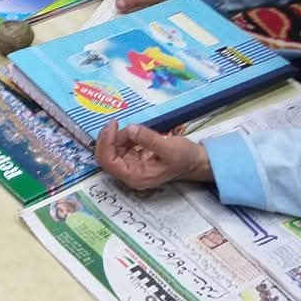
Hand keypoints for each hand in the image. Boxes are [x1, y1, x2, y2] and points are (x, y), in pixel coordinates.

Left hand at [96, 122, 212, 190]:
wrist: (194, 161)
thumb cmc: (184, 158)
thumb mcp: (169, 148)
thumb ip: (149, 139)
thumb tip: (131, 129)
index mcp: (135, 177)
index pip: (108, 162)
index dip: (106, 142)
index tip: (112, 126)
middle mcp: (129, 173)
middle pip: (106, 155)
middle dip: (110, 138)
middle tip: (118, 124)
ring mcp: (130, 165)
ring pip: (112, 149)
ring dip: (119, 136)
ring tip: (137, 130)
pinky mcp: (133, 158)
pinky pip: (120, 146)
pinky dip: (124, 136)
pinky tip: (135, 133)